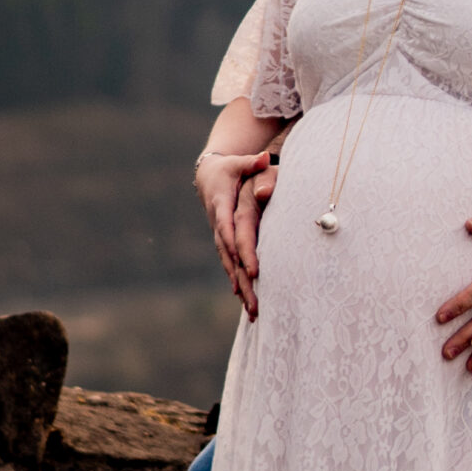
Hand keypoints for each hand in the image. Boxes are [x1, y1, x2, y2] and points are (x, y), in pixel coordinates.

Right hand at [196, 149, 271, 316]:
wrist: (208, 176)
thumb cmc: (229, 168)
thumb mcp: (239, 162)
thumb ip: (252, 163)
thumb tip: (263, 158)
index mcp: (221, 206)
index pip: (230, 232)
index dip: (241, 251)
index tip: (254, 270)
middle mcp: (218, 225)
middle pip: (230, 257)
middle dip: (243, 281)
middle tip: (257, 304)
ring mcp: (218, 236)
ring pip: (229, 266)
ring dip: (241, 289)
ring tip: (255, 312)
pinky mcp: (222, 243)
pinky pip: (230, 265)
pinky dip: (237, 283)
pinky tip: (246, 302)